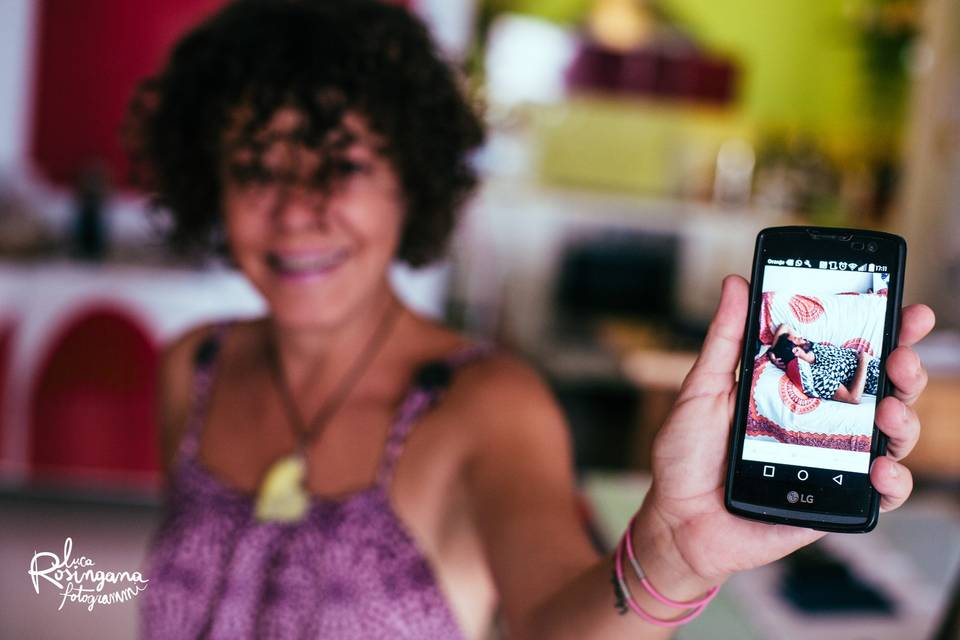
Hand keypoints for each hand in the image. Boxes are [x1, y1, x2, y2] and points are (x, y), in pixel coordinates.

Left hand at [637, 275, 934, 585]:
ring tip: (887, 410)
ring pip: (893, 436)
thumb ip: (725, 340)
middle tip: (900, 356)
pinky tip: (880, 469)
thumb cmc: (687, 454)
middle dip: (905, 368)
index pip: (850, 353)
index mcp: (797, 387)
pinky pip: (881, 494)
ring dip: (904, 418)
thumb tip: (736, 282)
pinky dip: (892, 481)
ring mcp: (834, 460)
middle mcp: (824, 420)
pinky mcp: (834, 502)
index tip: (907, 306)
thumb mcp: (703, 389)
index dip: (885, 331)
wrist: (677, 518)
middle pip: (884, 389)